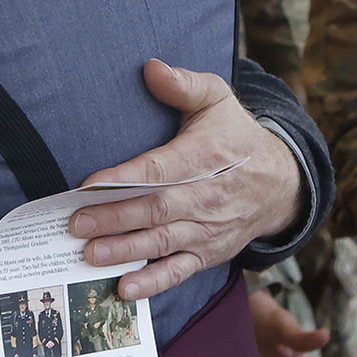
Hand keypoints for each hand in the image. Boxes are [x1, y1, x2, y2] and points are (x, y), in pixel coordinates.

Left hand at [70, 60, 303, 299]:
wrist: (281, 182)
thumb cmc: (236, 137)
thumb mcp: (217, 99)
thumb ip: (184, 84)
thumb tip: (151, 67)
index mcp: (204, 157)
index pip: (159, 170)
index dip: (125, 178)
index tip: (91, 184)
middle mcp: (206, 197)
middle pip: (156, 210)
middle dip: (114, 219)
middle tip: (76, 225)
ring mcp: (207, 229)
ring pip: (163, 242)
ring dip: (126, 251)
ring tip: (91, 256)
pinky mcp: (208, 253)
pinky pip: (180, 270)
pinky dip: (154, 283)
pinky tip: (126, 289)